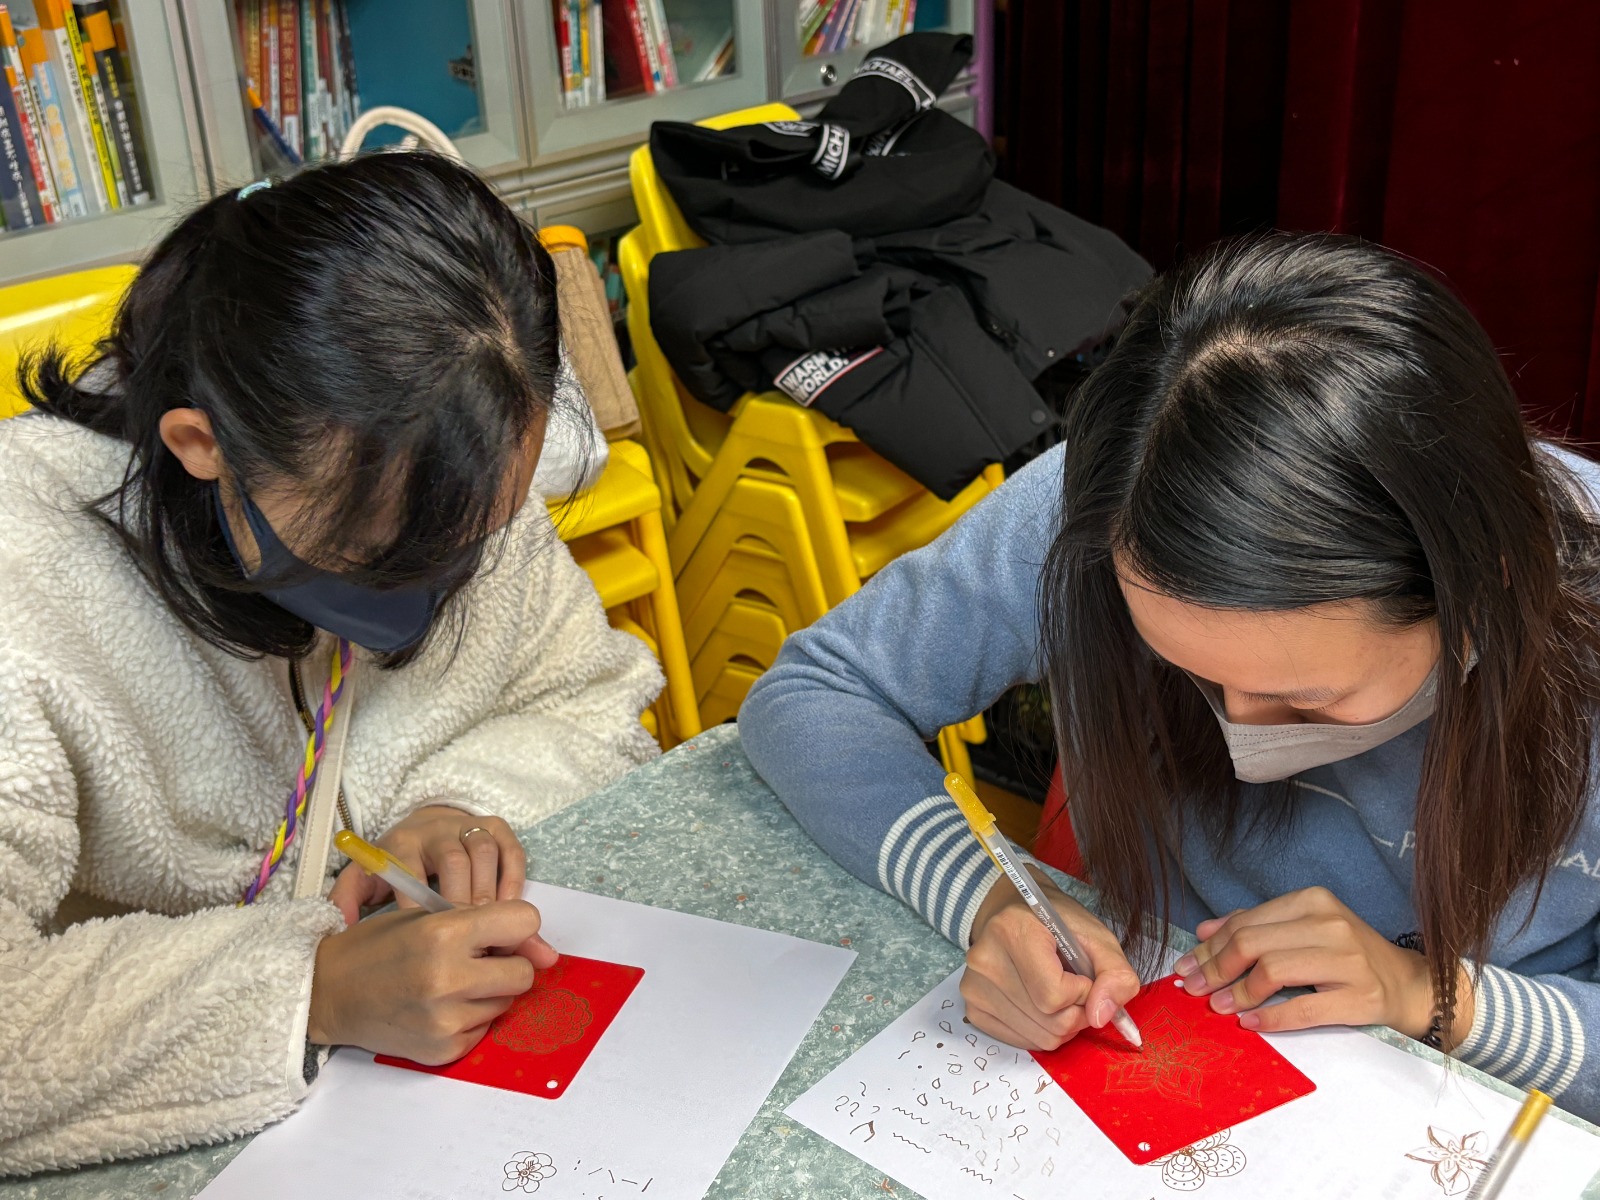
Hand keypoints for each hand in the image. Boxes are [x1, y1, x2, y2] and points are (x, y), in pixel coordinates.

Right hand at [308, 899, 559, 1062]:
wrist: (326, 994)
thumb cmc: (376, 947)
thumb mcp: (425, 916)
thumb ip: (484, 924)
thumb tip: (545, 952)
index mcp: (443, 933)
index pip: (525, 921)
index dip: (516, 925)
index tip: (501, 931)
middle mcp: (447, 978)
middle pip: (524, 972)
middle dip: (508, 964)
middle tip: (478, 961)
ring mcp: (445, 1020)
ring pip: (506, 1003)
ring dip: (488, 992)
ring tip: (449, 983)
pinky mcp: (443, 1050)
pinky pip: (483, 1030)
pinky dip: (470, 1019)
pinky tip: (438, 1008)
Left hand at [328, 806, 526, 924]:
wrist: (424, 827)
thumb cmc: (394, 866)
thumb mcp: (365, 879)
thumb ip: (348, 901)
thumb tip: (339, 926)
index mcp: (400, 844)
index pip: (411, 871)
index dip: (421, 907)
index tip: (427, 940)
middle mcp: (434, 830)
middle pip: (452, 859)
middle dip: (461, 900)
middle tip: (467, 939)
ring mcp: (467, 826)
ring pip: (483, 851)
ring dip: (489, 890)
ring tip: (489, 927)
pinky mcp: (495, 826)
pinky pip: (510, 848)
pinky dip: (512, 878)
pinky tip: (508, 907)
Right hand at [962, 867, 1140, 1050]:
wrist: (1016, 914)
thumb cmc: (1058, 925)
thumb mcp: (1098, 938)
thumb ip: (1115, 975)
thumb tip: (1101, 1017)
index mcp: (1013, 930)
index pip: (1055, 995)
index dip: (1083, 992)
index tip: (1082, 974)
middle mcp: (985, 960)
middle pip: (1050, 1022)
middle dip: (1077, 1013)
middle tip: (1074, 987)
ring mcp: (974, 986)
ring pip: (1039, 1038)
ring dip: (1061, 1025)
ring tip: (1057, 993)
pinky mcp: (973, 1008)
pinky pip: (1022, 1042)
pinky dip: (1042, 1031)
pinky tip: (1039, 1004)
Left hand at [1176, 886, 1474, 1043]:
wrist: (1408, 985)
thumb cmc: (1347, 956)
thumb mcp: (1303, 930)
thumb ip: (1255, 925)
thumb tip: (1203, 930)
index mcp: (1312, 901)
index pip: (1245, 922)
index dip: (1209, 947)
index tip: (1185, 967)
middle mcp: (1331, 924)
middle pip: (1253, 944)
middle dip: (1215, 969)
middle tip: (1194, 989)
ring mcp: (1349, 961)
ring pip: (1273, 972)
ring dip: (1238, 993)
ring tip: (1219, 1007)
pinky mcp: (1361, 998)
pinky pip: (1304, 1009)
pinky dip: (1270, 1018)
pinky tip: (1249, 1022)